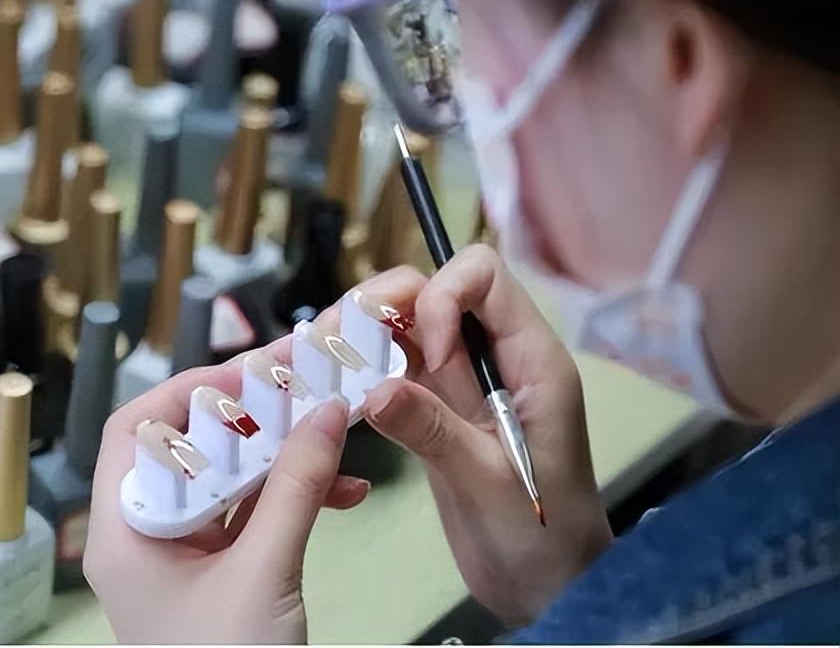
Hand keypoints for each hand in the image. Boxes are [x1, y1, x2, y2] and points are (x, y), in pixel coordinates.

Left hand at [83, 362, 367, 643]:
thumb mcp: (264, 573)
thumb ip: (294, 489)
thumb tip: (328, 410)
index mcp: (125, 531)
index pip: (134, 430)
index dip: (186, 391)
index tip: (249, 374)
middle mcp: (146, 535)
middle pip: (189, 447)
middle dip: (250, 418)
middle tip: (303, 387)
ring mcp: (184, 557)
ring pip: (228, 480)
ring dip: (281, 457)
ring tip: (333, 435)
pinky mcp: (219, 575)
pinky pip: (253, 516)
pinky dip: (293, 498)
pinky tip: (343, 494)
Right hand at [351, 249, 612, 625]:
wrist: (546, 586)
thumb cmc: (541, 536)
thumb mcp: (489, 483)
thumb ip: (434, 432)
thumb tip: (373, 388)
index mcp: (530, 358)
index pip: (483, 276)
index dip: (442, 297)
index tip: (424, 359)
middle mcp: (494, 356)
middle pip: (432, 290)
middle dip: (380, 305)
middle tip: (337, 348)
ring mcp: (461, 381)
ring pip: (404, 325)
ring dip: (357, 333)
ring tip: (316, 362)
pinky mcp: (434, 409)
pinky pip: (392, 368)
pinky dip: (357, 369)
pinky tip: (326, 388)